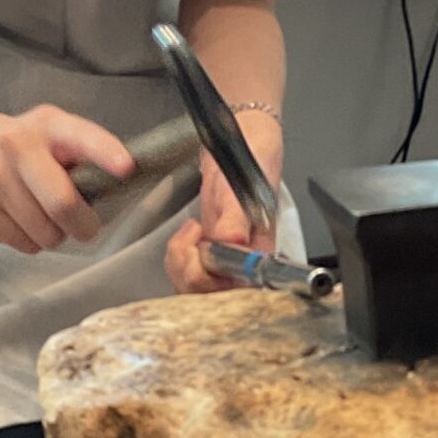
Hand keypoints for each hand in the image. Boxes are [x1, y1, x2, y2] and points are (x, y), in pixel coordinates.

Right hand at [0, 105, 135, 254]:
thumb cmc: (27, 144)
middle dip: (83, 226)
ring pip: (43, 232)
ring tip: (48, 219)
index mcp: (49, 125)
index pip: (82, 137)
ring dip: (55, 236)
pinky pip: (21, 242)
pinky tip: (26, 222)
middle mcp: (16, 145)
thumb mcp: (57, 133)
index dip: (105, 153)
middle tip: (85, 227)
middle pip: (62, 204)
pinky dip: (31, 242)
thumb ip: (85, 153)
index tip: (126, 167)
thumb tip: (116, 188)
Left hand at [166, 115, 283, 293]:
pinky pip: (187, 274)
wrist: (243, 141)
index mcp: (260, 259)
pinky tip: (186, 237)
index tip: (203, 245)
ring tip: (191, 231)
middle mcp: (243, 267)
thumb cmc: (254, 162)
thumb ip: (236, 218)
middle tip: (192, 233)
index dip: (209, 278)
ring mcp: (224, 263)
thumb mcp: (245, 187)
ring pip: (193, 289)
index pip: (232, 292)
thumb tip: (232, 244)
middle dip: (188, 267)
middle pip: (207, 297)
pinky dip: (178, 257)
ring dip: (180, 261)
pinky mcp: (208, 255)